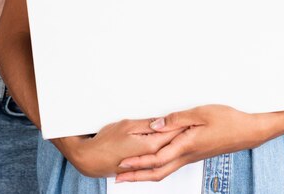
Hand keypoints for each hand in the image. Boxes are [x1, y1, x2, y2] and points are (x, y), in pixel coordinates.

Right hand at [54, 118, 185, 178]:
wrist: (91, 160)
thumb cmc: (106, 142)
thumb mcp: (127, 126)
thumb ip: (147, 124)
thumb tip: (162, 122)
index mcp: (150, 146)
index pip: (173, 133)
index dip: (182, 124)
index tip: (191, 117)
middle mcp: (151, 158)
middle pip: (172, 144)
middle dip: (182, 133)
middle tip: (191, 122)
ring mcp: (147, 164)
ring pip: (167, 153)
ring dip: (175, 143)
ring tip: (183, 132)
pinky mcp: (142, 166)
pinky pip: (159, 159)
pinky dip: (166, 152)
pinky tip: (168, 147)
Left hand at [115, 105, 268, 182]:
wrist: (247, 132)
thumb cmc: (227, 120)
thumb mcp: (200, 113)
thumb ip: (176, 119)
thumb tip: (155, 125)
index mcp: (186, 145)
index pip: (156, 157)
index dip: (137, 162)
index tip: (121, 164)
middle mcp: (187, 155)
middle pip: (157, 170)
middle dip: (136, 175)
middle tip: (118, 177)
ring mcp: (191, 157)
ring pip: (163, 170)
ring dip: (145, 173)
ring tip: (130, 174)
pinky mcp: (194, 154)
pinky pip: (171, 164)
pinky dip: (157, 167)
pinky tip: (152, 163)